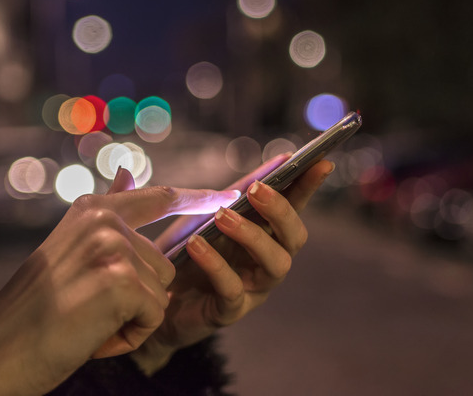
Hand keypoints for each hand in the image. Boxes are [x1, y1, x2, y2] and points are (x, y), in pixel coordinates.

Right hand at [0, 181, 239, 395]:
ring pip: (161, 291)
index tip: (227, 194)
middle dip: (137, 297)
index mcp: (92, 210)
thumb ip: (107, 213)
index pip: (158, 197)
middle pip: (163, 263)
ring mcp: (112, 247)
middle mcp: (104, 221)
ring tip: (89, 322)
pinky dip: (131, 336)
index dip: (197, 197)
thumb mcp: (71, 250)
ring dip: (133, 317)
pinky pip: (155, 314)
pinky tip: (95, 337)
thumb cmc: (34, 311)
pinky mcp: (120, 280)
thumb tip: (130, 172)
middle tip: (88, 310)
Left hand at [131, 157, 334, 373]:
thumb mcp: (207, 213)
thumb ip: (237, 192)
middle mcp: (268, 262)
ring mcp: (254, 289)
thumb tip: (276, 161)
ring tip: (223, 217)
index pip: (296, 206)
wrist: (152, 296)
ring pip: (275, 264)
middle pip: (294, 238)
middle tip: (256, 189)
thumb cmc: (187, 250)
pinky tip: (196, 244)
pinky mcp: (229, 311)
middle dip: (281, 211)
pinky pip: (232, 289)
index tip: (320, 162)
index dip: (310, 186)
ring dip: (253, 236)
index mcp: (267, 234)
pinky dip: (216, 264)